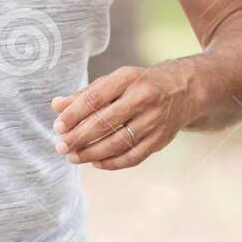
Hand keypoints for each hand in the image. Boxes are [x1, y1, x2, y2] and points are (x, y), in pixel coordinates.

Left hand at [51, 63, 200, 170]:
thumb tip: (56, 106)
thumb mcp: (115, 81)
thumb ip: (86, 94)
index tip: (58, 127)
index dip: (74, 115)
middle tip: (61, 146)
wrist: (185, 90)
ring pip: (117, 142)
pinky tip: (95, 162)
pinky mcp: (160, 140)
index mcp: (128, 79)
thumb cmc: (141, 84)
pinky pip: (132, 157)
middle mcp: (143, 98)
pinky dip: (111, 163)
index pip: (95, 98)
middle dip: (79, 137)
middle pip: (105, 122)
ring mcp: (154, 121)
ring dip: (91, 153)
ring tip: (73, 157)